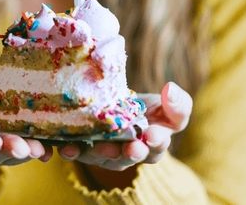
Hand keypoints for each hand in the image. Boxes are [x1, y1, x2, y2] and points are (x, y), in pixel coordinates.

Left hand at [58, 82, 191, 180]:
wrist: (115, 102)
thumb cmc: (149, 110)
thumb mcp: (168, 105)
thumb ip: (178, 103)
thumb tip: (171, 89)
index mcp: (152, 146)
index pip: (157, 147)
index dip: (157, 142)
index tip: (154, 134)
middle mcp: (127, 154)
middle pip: (129, 157)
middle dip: (131, 153)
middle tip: (133, 148)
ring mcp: (104, 152)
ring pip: (102, 156)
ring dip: (101, 152)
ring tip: (100, 146)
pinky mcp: (82, 147)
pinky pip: (76, 152)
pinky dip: (72, 151)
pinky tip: (67, 148)